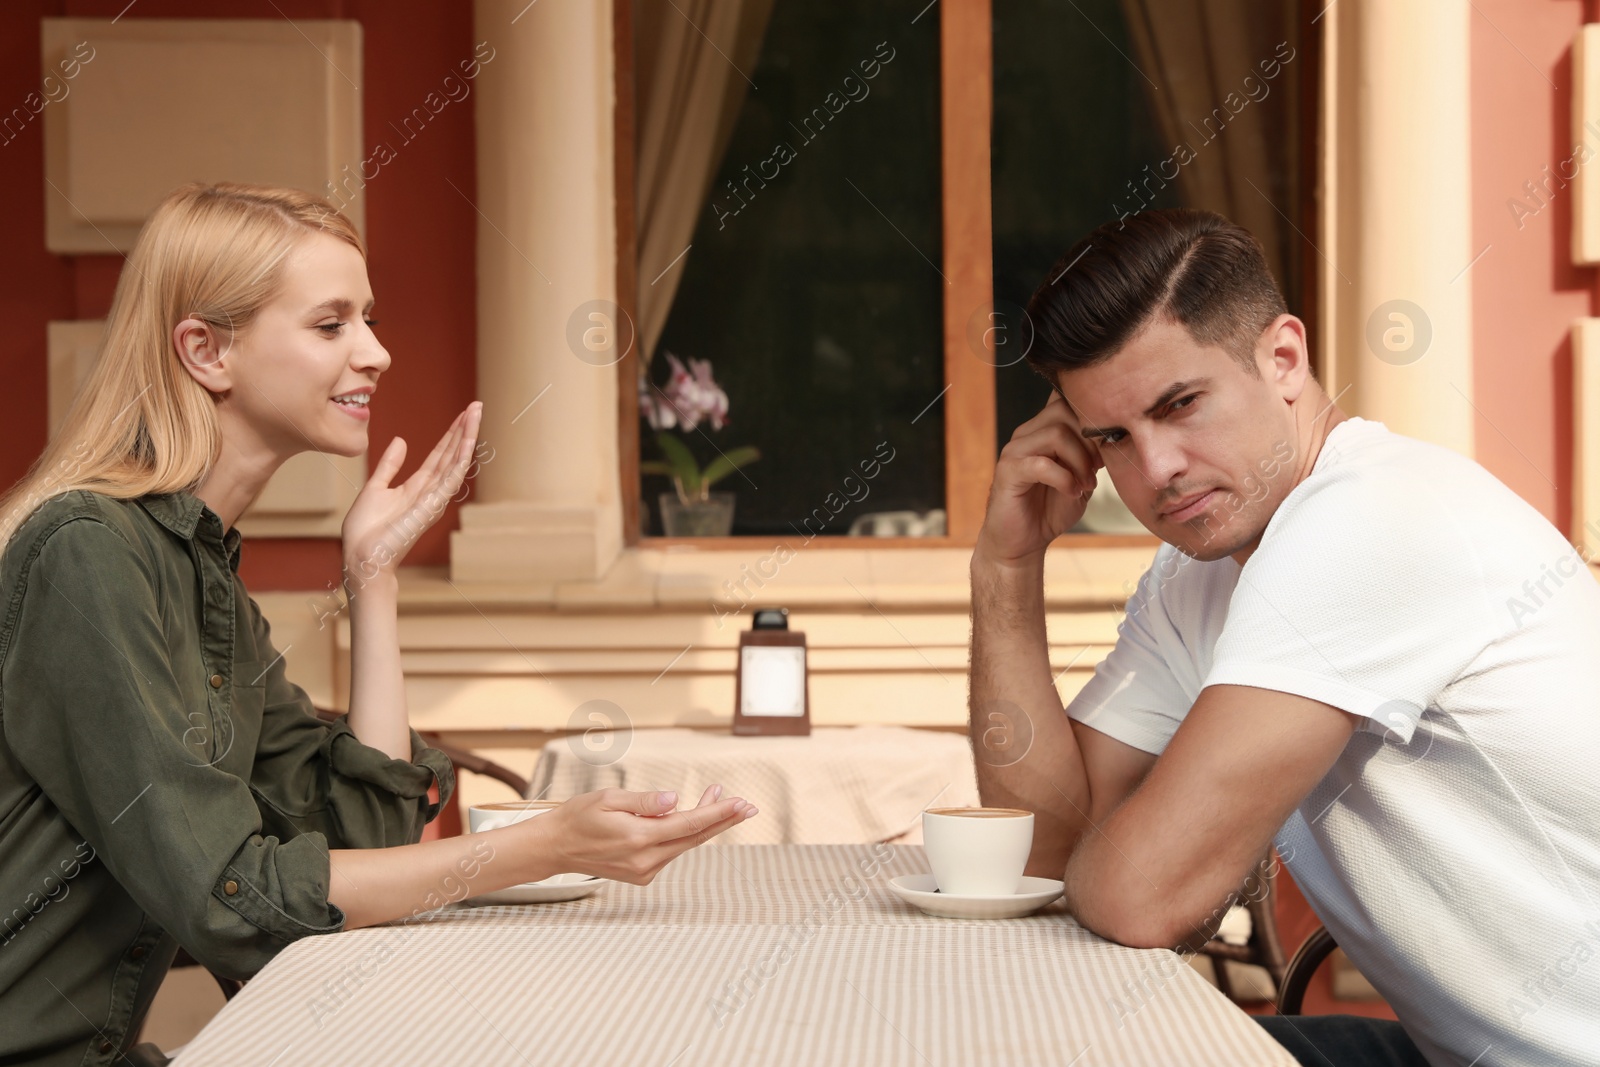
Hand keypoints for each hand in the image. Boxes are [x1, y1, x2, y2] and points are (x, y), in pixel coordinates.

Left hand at [341, 401, 482, 582]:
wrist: (361, 557)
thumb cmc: (365, 532)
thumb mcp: (375, 488)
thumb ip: (389, 466)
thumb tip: (401, 440)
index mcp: (418, 488)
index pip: (439, 456)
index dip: (450, 434)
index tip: (462, 414)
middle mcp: (431, 492)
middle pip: (452, 455)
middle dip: (464, 430)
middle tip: (477, 406)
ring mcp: (434, 499)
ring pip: (456, 462)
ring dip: (467, 437)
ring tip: (476, 414)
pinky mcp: (431, 506)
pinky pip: (451, 478)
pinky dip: (460, 458)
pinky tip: (467, 441)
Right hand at [535, 785, 756, 884]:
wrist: (555, 848)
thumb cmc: (578, 818)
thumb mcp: (609, 799)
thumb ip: (645, 801)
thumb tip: (675, 800)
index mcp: (639, 838)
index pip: (689, 824)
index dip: (718, 812)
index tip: (741, 803)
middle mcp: (645, 860)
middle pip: (694, 837)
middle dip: (722, 819)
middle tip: (747, 805)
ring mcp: (644, 871)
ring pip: (684, 844)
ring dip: (702, 823)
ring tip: (717, 797)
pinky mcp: (642, 874)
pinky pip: (670, 850)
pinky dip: (683, 834)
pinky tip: (687, 815)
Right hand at [976, 393, 1102, 566]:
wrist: (1023, 543)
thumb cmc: (1050, 509)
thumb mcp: (1081, 476)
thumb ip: (1092, 453)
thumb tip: (1117, 434)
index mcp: (1043, 430)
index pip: (1067, 399)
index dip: (1093, 419)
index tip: (1107, 448)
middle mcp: (1026, 433)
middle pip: (1063, 411)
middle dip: (1090, 440)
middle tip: (1098, 468)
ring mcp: (1014, 451)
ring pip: (1055, 433)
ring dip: (1080, 461)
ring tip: (1086, 484)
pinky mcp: (1007, 472)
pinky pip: (1041, 464)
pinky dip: (1064, 479)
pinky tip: (1072, 492)